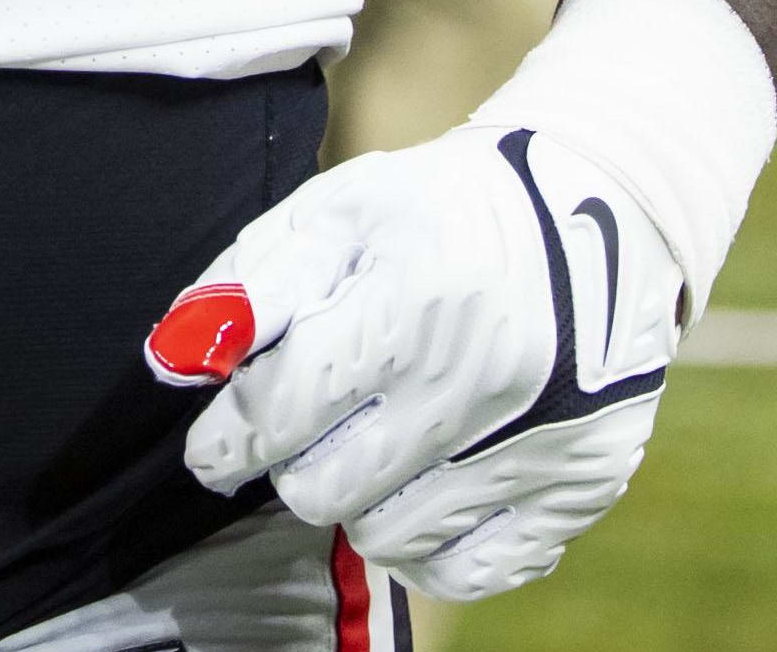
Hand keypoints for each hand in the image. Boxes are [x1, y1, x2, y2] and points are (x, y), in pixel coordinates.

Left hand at [149, 0, 776, 608]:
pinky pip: (472, 570)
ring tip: (373, 442)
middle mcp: (484, 378)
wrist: (600, 206)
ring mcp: (542, 440)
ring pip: (389, 537)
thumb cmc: (443, 211)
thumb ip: (247, 286)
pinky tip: (422, 486)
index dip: (227, 435)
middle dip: (293, 462)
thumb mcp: (338, 212)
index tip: (215, 442)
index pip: (279, 411)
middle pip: (324, 488)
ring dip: (360, 499)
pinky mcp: (583, 482)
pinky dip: (430, 543)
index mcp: (414, 298)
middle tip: (306, 429)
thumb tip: (176, 361)